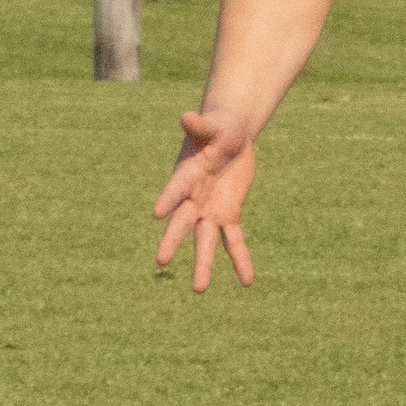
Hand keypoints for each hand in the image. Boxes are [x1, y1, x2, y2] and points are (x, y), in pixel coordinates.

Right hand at [153, 110, 257, 292]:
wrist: (230, 138)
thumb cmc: (217, 129)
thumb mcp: (212, 126)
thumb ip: (200, 126)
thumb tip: (186, 116)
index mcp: (187, 175)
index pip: (176, 188)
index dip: (168, 198)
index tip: (158, 213)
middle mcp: (194, 198)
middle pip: (183, 222)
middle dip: (173, 240)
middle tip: (160, 260)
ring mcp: (210, 210)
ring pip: (206, 240)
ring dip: (204, 264)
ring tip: (199, 290)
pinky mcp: (229, 214)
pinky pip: (235, 240)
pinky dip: (241, 259)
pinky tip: (248, 281)